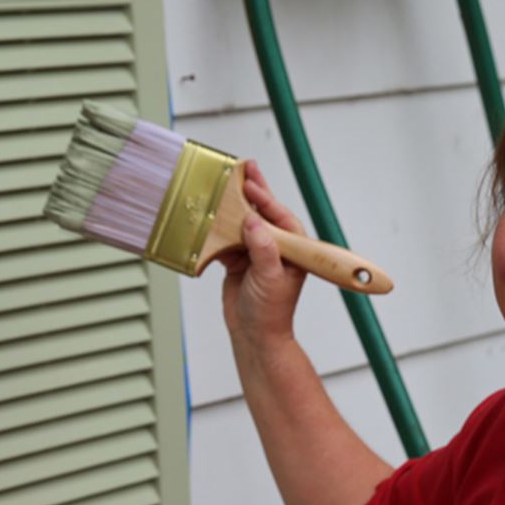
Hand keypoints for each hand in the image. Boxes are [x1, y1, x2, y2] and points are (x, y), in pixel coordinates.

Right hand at [220, 160, 309, 358]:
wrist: (254, 336)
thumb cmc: (271, 313)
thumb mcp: (270, 277)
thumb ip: (262, 248)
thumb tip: (253, 220)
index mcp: (293, 250)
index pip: (281, 217)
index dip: (266, 199)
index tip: (252, 184)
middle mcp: (277, 249)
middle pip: (265, 214)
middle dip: (255, 192)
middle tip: (246, 168)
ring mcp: (257, 255)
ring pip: (245, 225)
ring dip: (234, 208)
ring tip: (225, 186)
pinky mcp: (239, 262)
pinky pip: (228, 240)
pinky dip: (218, 231)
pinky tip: (211, 218)